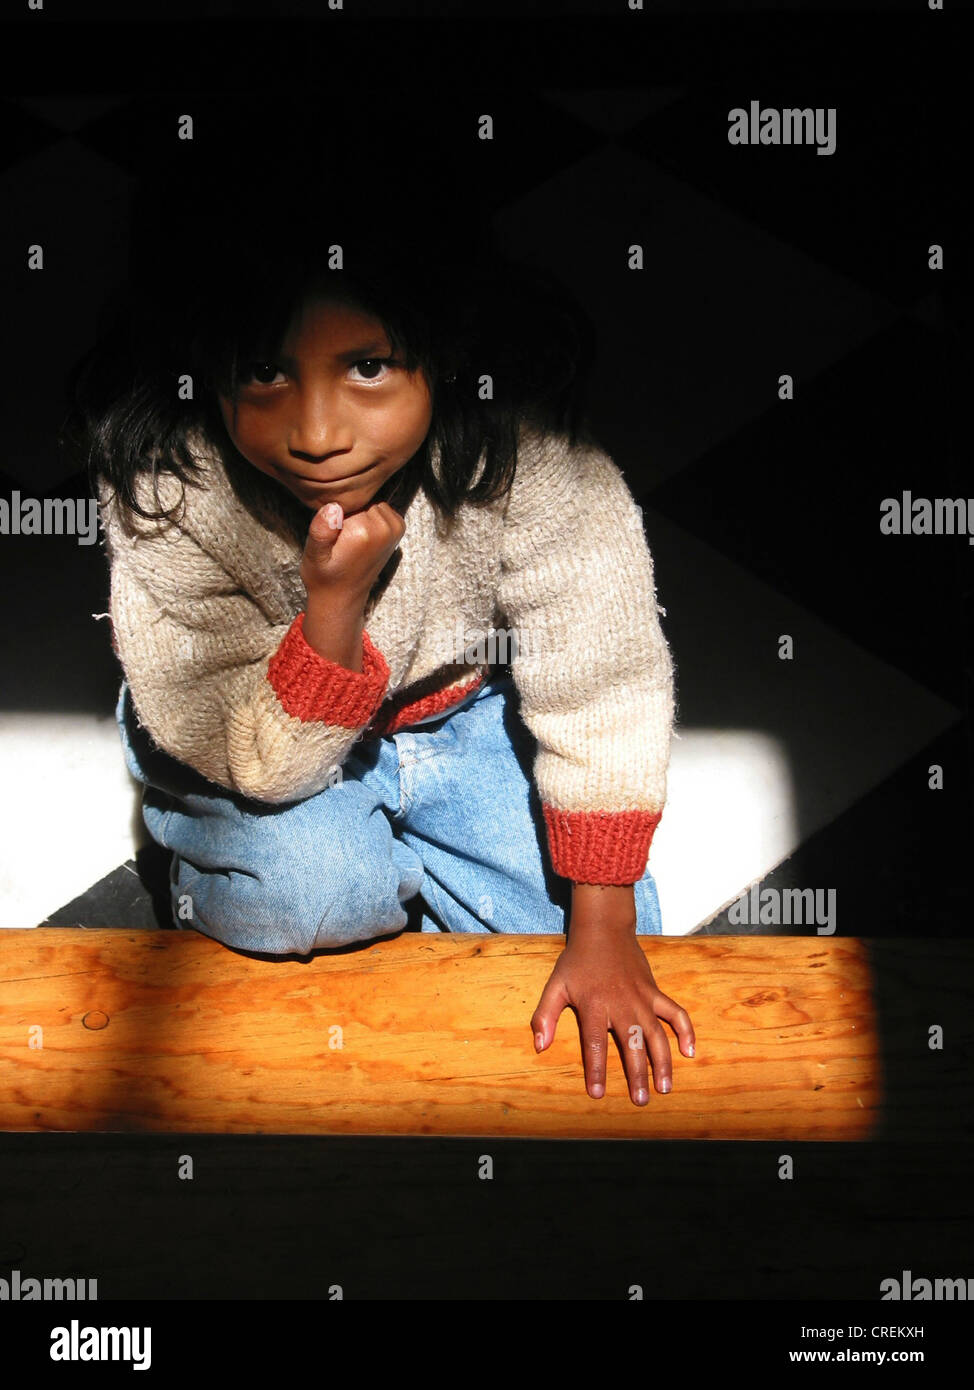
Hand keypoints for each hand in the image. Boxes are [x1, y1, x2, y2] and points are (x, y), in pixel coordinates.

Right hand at [300, 498, 405, 606]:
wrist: (341, 596)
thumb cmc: (324, 576)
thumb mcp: (314, 555)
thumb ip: (321, 530)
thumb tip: (333, 506)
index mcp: (365, 531)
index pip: (348, 497)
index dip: (336, 509)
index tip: (333, 530)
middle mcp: (385, 528)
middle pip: (362, 498)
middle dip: (350, 511)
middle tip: (341, 535)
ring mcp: (395, 529)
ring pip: (372, 502)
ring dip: (361, 514)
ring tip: (350, 537)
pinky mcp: (398, 529)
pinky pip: (382, 508)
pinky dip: (372, 516)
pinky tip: (362, 536)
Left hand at [530, 884, 694, 1105]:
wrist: (603, 930)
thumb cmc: (577, 961)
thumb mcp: (555, 985)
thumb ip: (545, 1016)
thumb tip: (539, 1046)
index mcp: (594, 1006)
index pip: (595, 1045)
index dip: (596, 1071)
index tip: (598, 1094)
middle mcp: (621, 1005)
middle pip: (632, 1045)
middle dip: (637, 1074)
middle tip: (640, 1100)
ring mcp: (641, 998)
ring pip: (657, 1035)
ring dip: (662, 1062)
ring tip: (664, 1087)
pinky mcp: (655, 992)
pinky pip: (675, 1013)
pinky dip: (685, 1031)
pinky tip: (689, 1051)